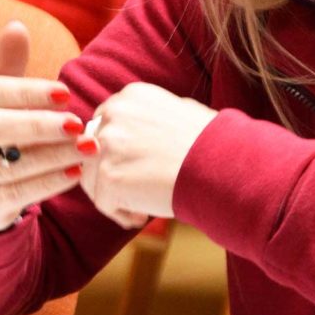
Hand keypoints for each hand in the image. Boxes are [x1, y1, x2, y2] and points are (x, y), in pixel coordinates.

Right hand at [0, 19, 87, 230]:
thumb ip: (8, 65)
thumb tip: (16, 25)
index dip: (24, 91)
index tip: (64, 92)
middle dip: (36, 124)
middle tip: (77, 122)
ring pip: (6, 164)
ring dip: (52, 154)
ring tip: (87, 146)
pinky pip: (16, 195)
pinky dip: (49, 182)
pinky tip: (77, 170)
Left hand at [75, 82, 215, 229]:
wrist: (222, 165)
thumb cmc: (211, 145)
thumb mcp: (179, 113)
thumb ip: (150, 119)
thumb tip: (141, 133)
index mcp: (130, 97)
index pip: (104, 126)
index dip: (116, 153)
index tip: (137, 169)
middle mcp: (113, 114)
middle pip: (92, 152)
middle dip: (110, 174)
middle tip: (136, 191)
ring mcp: (108, 145)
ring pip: (92, 178)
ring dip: (113, 196)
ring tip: (140, 208)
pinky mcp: (108, 176)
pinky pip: (102, 202)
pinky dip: (120, 214)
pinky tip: (142, 217)